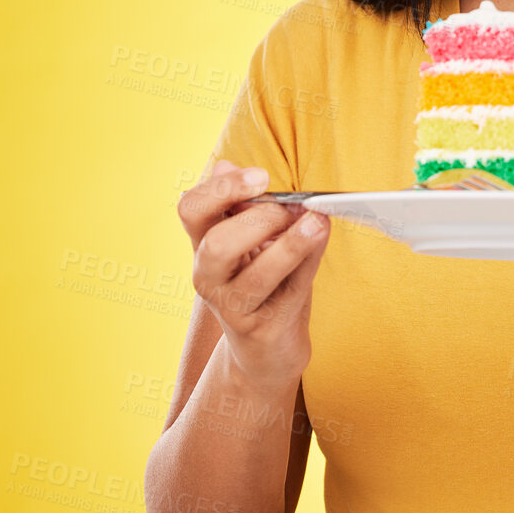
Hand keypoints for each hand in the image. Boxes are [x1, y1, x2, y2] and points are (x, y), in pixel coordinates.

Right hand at [177, 159, 330, 389]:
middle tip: (291, 208)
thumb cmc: (263, 280)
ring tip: (316, 222)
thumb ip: (245, 204)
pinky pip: (288, 292)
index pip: (191, 209)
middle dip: (260, 220)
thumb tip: (228, 165)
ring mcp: (231, 306)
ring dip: (290, 246)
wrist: (267, 346)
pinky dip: (309, 262)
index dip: (222, 189)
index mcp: (203, 242)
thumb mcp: (254, 238)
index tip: (262, 176)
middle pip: (217, 244)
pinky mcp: (260, 329)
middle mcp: (208, 275)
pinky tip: (322, 238)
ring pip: (254, 277)